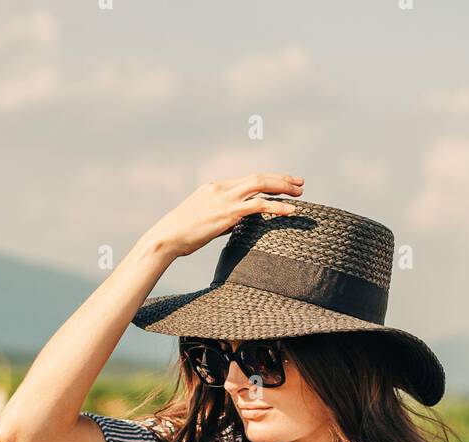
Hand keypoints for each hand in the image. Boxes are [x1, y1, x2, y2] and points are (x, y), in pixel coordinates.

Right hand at [146, 174, 303, 258]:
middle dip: (281, 179)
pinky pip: (259, 206)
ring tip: (300, 193)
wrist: (167, 237)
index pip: (247, 179)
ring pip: (260, 185)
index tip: (284, 183)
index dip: (268, 180)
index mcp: (215, 187)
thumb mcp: (203, 222)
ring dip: (283, 188)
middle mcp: (222, 188)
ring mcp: (225, 199)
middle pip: (258, 177)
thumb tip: (235, 224)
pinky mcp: (228, 213)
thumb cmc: (181, 235)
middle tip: (300, 183)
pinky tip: (292, 210)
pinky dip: (278, 207)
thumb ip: (222, 218)